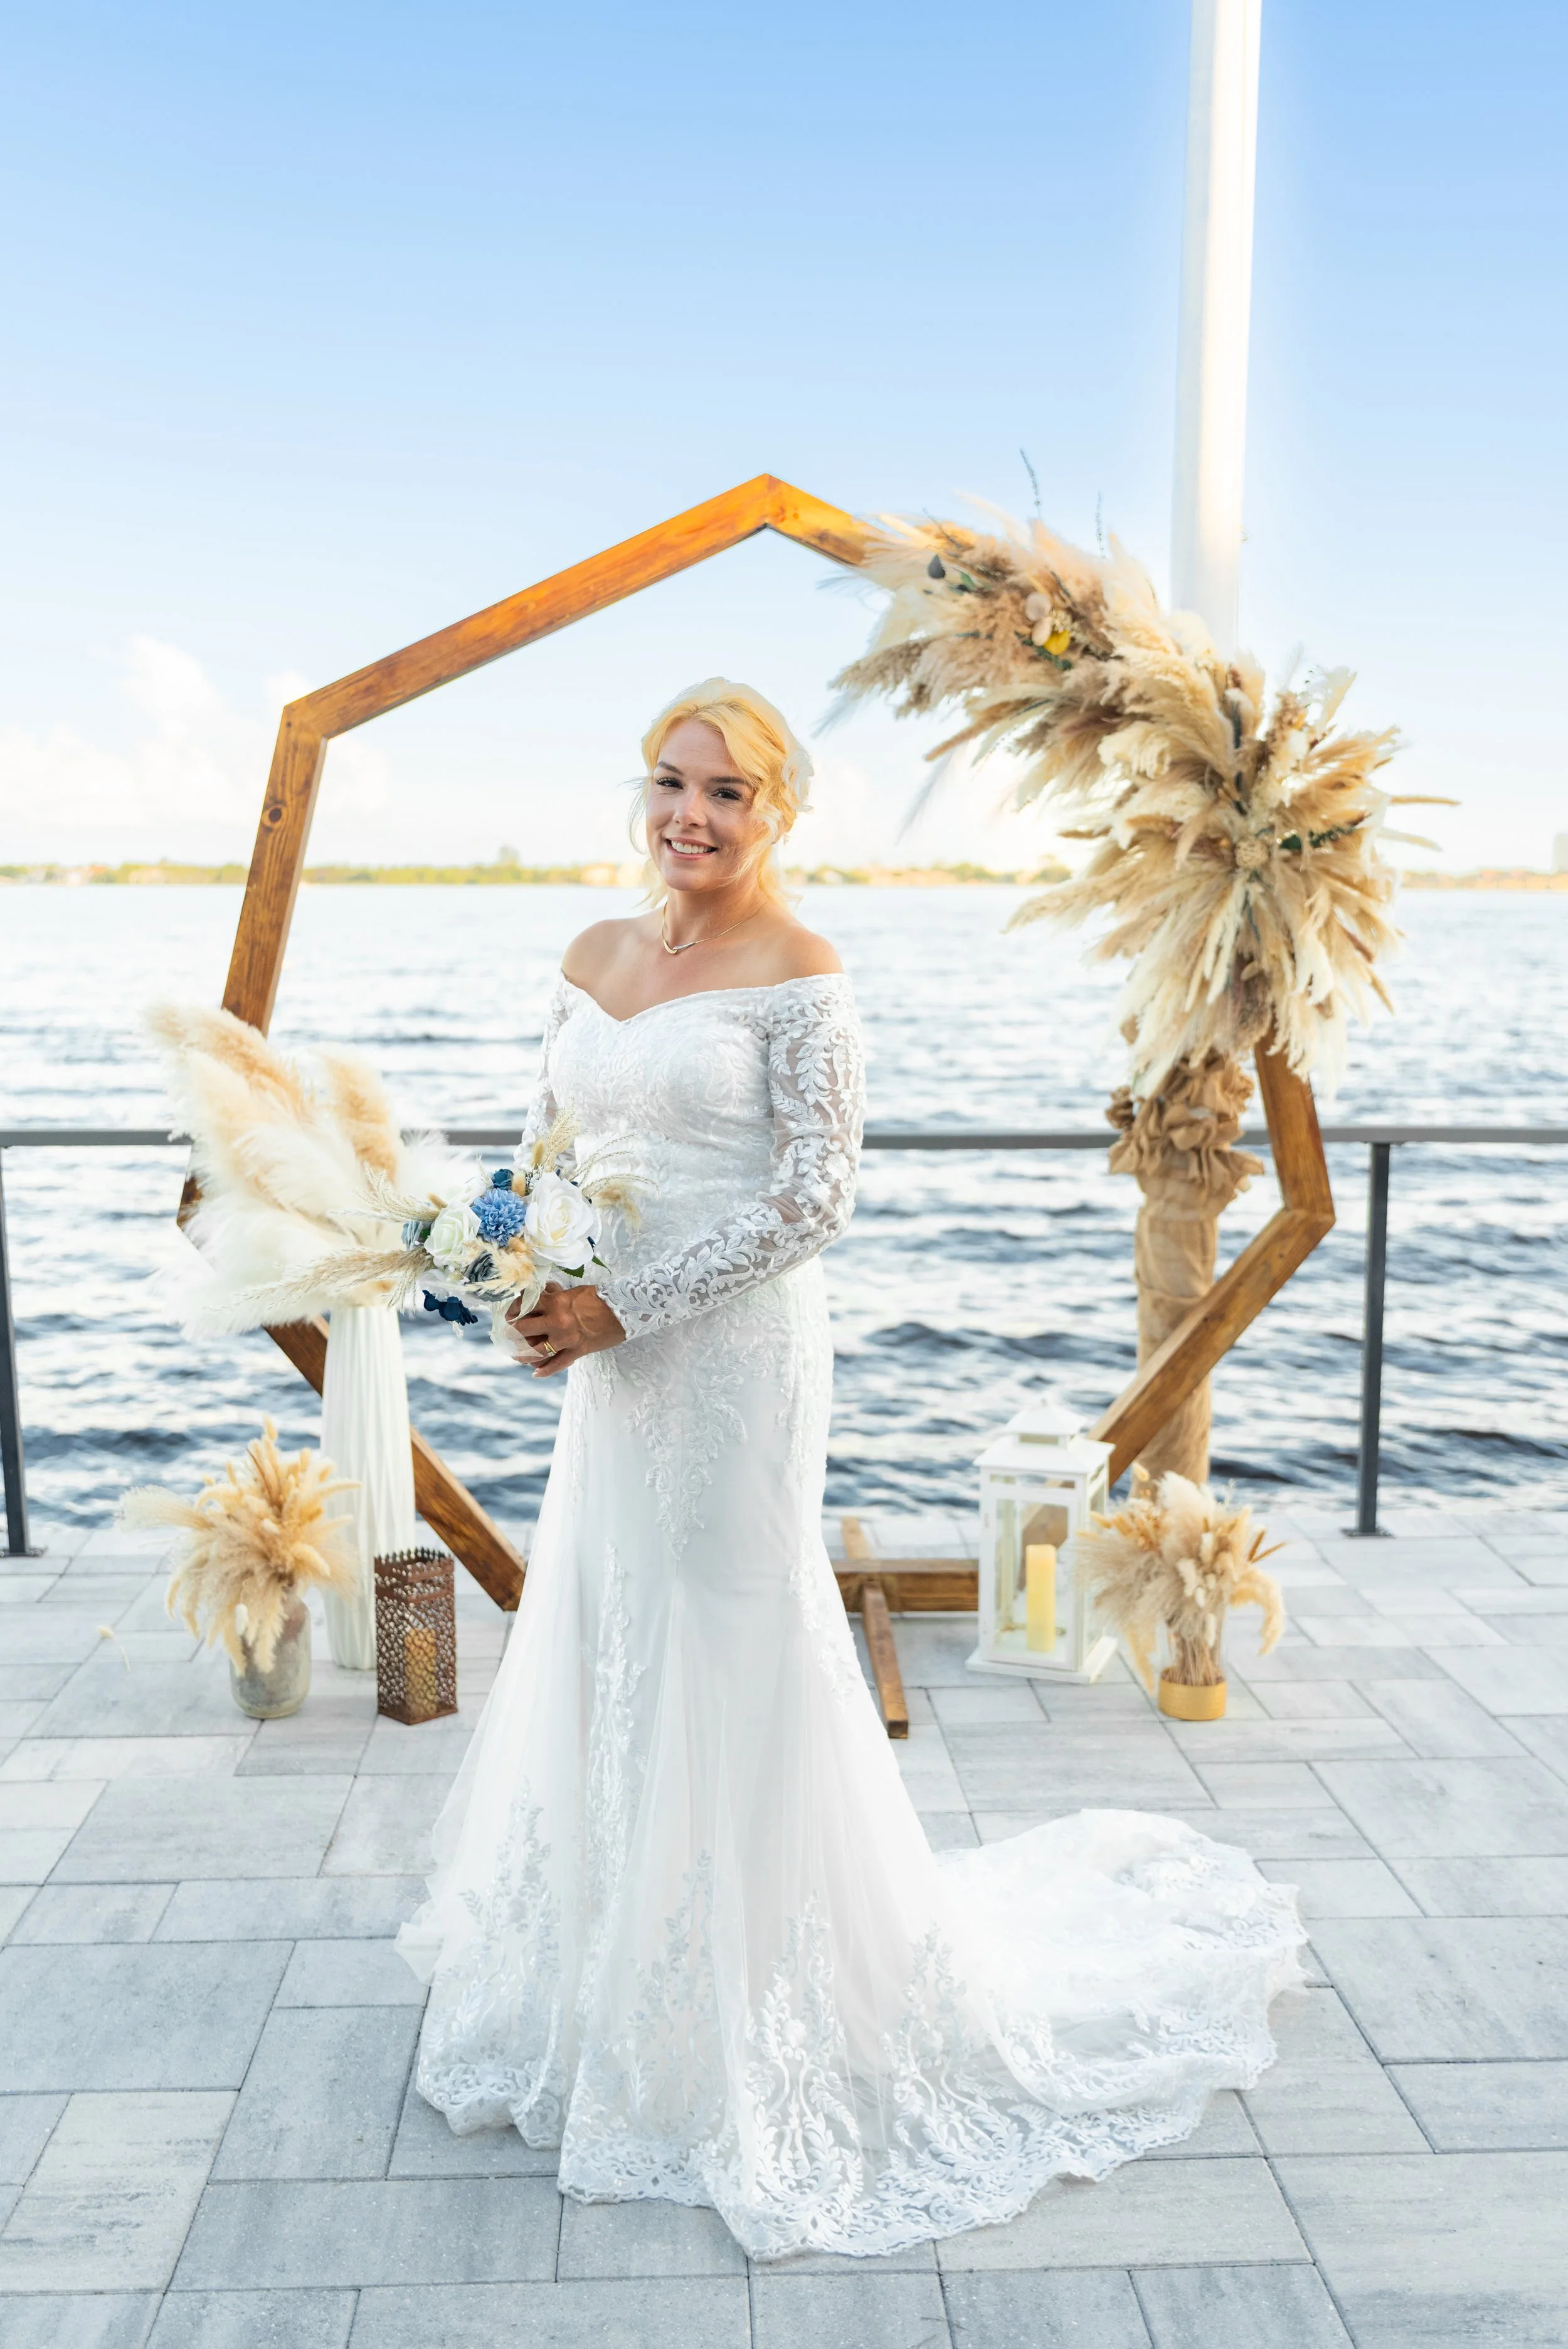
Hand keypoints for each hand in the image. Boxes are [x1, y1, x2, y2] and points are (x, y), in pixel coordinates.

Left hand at [504, 1283, 624, 1376]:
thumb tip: (544, 1293)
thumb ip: (556, 1295)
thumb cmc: (600, 1297)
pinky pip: (557, 1364)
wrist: (624, 1309)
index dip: (514, 1310)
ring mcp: (566, 1338)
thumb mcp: (574, 1292)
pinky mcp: (578, 1351)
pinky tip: (535, 1374)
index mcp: (555, 1302)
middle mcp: (556, 1321)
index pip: (525, 1305)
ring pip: (537, 1351)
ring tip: (517, 1357)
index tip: (510, 1315)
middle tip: (510, 1336)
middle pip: (525, 1329)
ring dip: (524, 1355)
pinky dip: (545, 1371)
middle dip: (514, 1333)